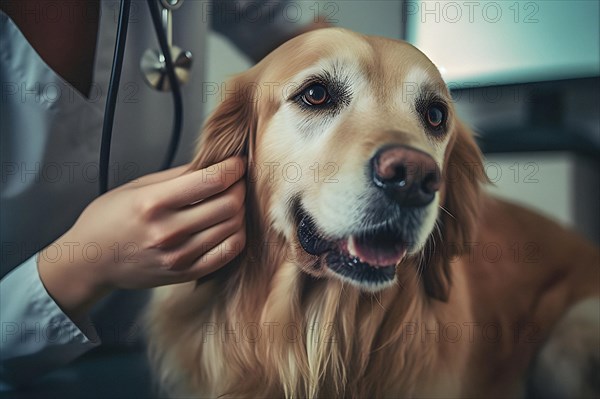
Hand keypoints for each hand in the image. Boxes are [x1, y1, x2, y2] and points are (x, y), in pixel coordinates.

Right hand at [38, 157, 245, 319]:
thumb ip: (178, 176)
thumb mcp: (136, 187)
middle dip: (240, 187)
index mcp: (152, 203)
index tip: (238, 162)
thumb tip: (215, 163)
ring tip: (231, 201)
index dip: (233, 167)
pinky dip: (237, 234)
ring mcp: (178, 257)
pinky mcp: (185, 274)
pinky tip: (229, 225)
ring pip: (233, 228)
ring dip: (240, 210)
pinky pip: (228, 253)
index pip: (212, 181)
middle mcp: (168, 232)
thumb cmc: (109, 219)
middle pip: (229, 204)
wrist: (89, 262)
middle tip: (237, 181)